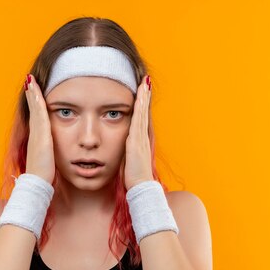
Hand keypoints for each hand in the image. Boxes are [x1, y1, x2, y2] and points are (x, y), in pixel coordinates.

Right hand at [23, 74, 54, 184]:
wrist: (37, 182)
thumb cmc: (43, 174)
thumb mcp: (46, 159)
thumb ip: (47, 154)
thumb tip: (48, 154)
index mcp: (37, 137)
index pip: (36, 116)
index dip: (34, 103)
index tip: (33, 91)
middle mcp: (34, 132)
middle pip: (33, 109)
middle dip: (31, 94)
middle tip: (29, 80)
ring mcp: (36, 132)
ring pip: (35, 108)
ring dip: (32, 93)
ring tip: (30, 80)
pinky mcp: (40, 133)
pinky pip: (39, 113)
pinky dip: (37, 101)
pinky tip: (36, 91)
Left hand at [123, 75, 153, 191]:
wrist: (141, 188)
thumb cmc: (134, 179)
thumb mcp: (129, 163)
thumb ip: (127, 154)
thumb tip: (124, 152)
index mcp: (139, 142)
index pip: (140, 119)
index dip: (142, 106)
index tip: (142, 93)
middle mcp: (142, 137)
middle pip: (143, 113)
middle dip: (145, 97)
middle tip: (146, 81)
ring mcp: (140, 138)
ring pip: (142, 113)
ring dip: (143, 98)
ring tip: (144, 83)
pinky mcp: (136, 141)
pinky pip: (138, 120)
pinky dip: (139, 108)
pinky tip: (139, 98)